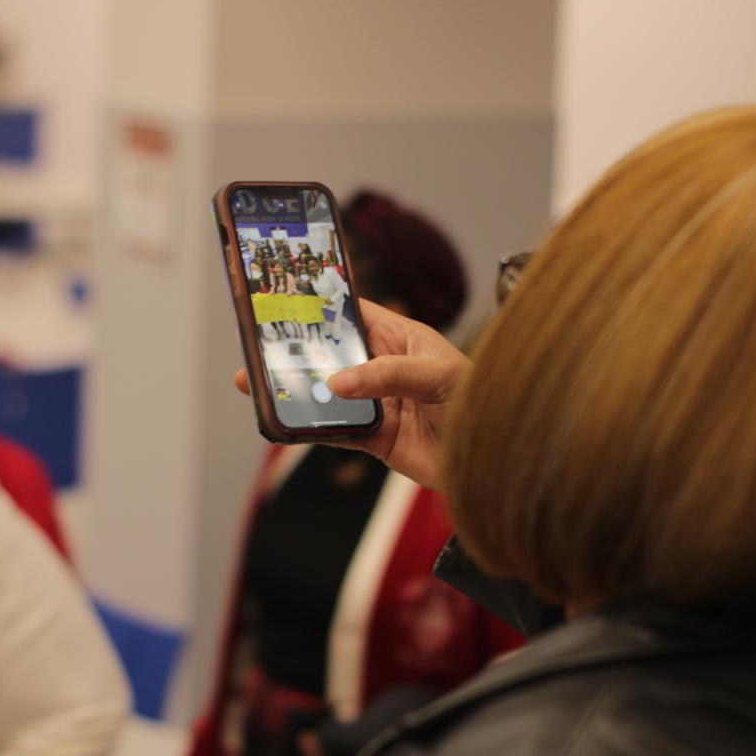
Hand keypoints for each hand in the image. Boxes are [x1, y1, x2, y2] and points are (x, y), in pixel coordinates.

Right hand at [233, 299, 470, 489]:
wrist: (497, 459)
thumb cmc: (480, 401)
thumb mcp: (436, 375)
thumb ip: (387, 375)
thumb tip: (340, 381)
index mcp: (402, 339)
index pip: (356, 313)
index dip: (325, 304)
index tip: (289, 296)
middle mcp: (385, 368)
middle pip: (333, 353)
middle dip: (298, 349)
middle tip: (259, 343)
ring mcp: (378, 403)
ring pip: (328, 393)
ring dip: (297, 388)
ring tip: (258, 381)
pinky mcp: (376, 437)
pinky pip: (337, 431)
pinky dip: (312, 428)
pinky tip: (286, 421)